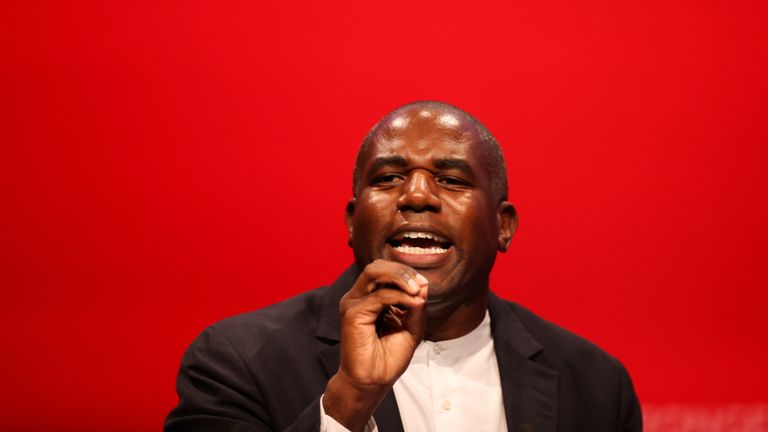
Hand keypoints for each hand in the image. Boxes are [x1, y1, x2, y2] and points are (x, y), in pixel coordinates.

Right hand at [323, 259, 427, 430]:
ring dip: (400, 277)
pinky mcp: (352, 313)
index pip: (385, 271)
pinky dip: (399, 296)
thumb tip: (423, 285)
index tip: (424, 285)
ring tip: (416, 289)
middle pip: (377, 266)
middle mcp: (359, 297)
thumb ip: (416, 306)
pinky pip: (379, 296)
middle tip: (420, 284)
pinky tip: (412, 303)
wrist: (373, 381)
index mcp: (370, 297)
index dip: (406, 273)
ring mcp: (353, 303)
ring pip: (374, 272)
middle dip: (402, 270)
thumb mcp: (411, 328)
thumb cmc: (389, 357)